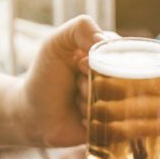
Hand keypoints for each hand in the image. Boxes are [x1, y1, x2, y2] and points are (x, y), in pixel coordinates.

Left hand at [14, 16, 117, 146]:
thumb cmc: (44, 77)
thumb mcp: (56, 43)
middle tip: (75, 85)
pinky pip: (118, 127)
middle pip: (125, 82)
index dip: (103, 62)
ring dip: (90, 103)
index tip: (79, 65)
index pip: (128, 56)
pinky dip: (93, 121)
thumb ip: (80, 28)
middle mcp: (121, 81)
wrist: (31, 114)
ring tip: (75, 102)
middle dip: (91, 84)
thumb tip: (106, 40)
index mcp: (113, 58)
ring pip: (121, 105)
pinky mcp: (115, 130)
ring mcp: (120, 107)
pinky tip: (81, 120)